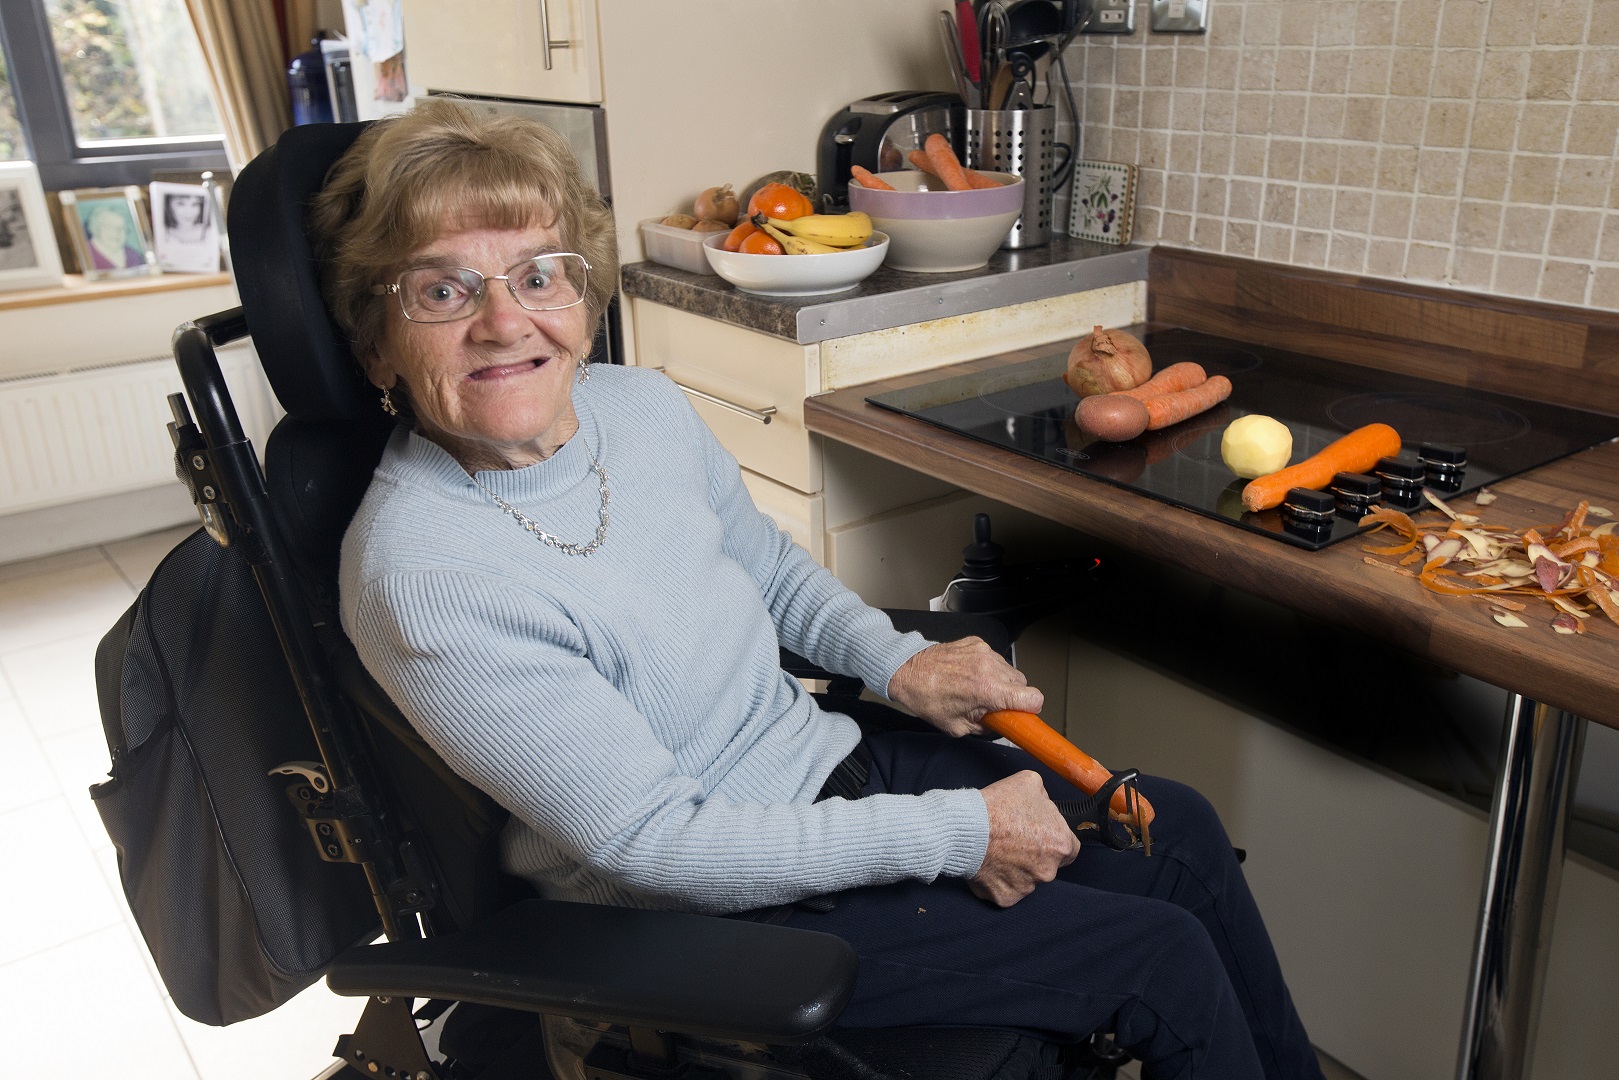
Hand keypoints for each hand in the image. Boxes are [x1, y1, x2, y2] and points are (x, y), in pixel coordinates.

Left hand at [886, 636, 1042, 737]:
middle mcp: (989, 667)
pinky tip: (970, 674)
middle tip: (992, 704)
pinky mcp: (976, 642)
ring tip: (977, 688)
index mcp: (988, 690)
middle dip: (1012, 696)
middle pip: (1022, 684)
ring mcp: (984, 651)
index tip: (1024, 713)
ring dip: (1000, 681)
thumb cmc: (926, 698)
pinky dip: (987, 667)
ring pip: (1009, 670)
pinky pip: (994, 658)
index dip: (1031, 708)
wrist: (907, 671)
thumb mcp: (958, 727)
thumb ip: (986, 728)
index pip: (1033, 697)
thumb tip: (1001, 726)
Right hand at [971, 771, 1079, 906]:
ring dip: (1016, 868)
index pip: (1070, 848)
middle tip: (1014, 839)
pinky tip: (989, 863)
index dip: (1054, 839)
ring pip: (1026, 878)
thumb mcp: (1030, 783)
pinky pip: (1006, 889)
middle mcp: (1048, 871)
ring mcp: (1027, 887)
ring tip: (997, 850)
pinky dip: (999, 880)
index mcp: (1061, 844)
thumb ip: (1045, 798)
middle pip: (1047, 864)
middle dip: (1034, 854)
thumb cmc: (998, 806)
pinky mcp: (1005, 898)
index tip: (1041, 834)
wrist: (966, 828)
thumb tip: (1044, 804)